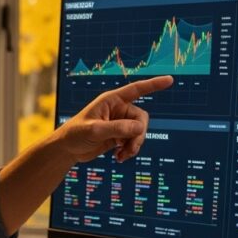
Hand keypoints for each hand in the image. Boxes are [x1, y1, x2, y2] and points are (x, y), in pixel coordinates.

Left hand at [56, 75, 172, 162]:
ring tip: (122, 156)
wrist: (67, 149)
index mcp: (111, 100)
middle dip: (138, 135)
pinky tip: (119, 158)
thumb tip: (139, 128)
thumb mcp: (94, 130)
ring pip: (139, 132)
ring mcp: (120, 123)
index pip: (136, 90)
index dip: (153, 85)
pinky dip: (129, 150)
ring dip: (134, 146)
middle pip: (141, 118)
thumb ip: (117, 128)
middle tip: (129, 149)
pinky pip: (133, 142)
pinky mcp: (119, 136)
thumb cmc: (75, 134)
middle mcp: (118, 109)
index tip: (170, 80)